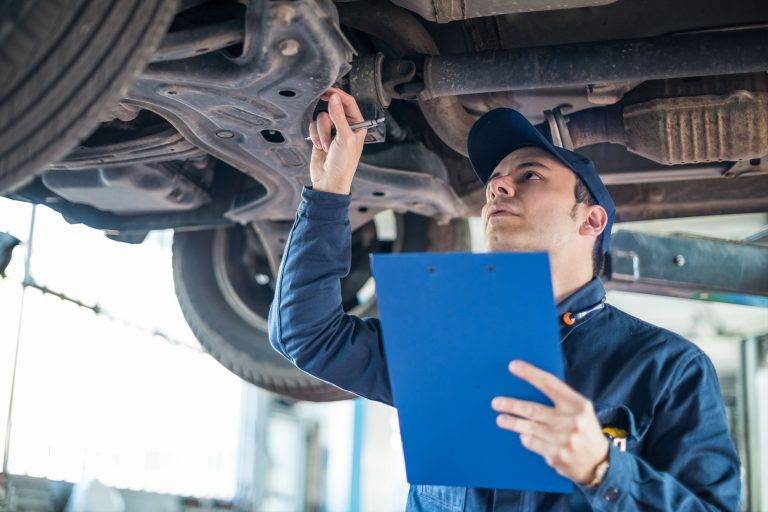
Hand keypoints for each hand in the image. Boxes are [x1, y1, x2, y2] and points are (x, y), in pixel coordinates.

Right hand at [308, 86, 367, 194]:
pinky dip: (315, 135)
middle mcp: (345, 126)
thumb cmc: (343, 164)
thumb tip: (335, 98)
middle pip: (333, 107)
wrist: (330, 181)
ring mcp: (332, 131)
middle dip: (328, 115)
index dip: (339, 95)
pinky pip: (313, 126)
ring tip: (326, 145)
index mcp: (357, 125)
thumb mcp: (344, 139)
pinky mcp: (320, 136)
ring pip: (321, 117)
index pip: (349, 103)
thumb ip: (339, 117)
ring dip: (321, 131)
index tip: (329, 90)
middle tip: (322, 100)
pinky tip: (319, 146)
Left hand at [491, 360, 608, 484]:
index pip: (549, 384)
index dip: (530, 374)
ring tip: (500, 419)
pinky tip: (523, 435)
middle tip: (496, 403)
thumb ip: (561, 400)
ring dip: (512, 423)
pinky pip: (532, 443)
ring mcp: (563, 440)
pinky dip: (525, 438)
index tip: (513, 366)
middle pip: (533, 409)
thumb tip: (530, 387)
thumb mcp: (581, 411)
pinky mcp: (556, 456)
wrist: (599, 464)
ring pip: (529, 428)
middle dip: (512, 405)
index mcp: (578, 404)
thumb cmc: (585, 431)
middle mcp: (571, 421)